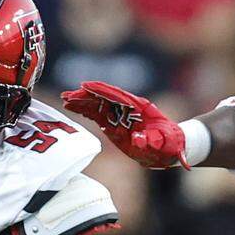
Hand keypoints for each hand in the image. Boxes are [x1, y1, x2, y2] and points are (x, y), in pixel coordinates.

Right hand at [61, 81, 188, 168]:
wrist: (170, 148)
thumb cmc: (169, 144)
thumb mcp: (163, 144)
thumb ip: (151, 142)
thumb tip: (138, 139)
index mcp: (139, 107)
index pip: (116, 96)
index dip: (101, 91)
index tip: (85, 86)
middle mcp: (127, 108)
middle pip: (103, 98)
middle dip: (85, 95)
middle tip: (67, 96)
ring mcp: (120, 115)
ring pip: (98, 104)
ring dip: (82, 102)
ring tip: (65, 100)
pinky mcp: (114, 124)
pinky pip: (97, 114)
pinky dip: (85, 111)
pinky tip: (72, 108)